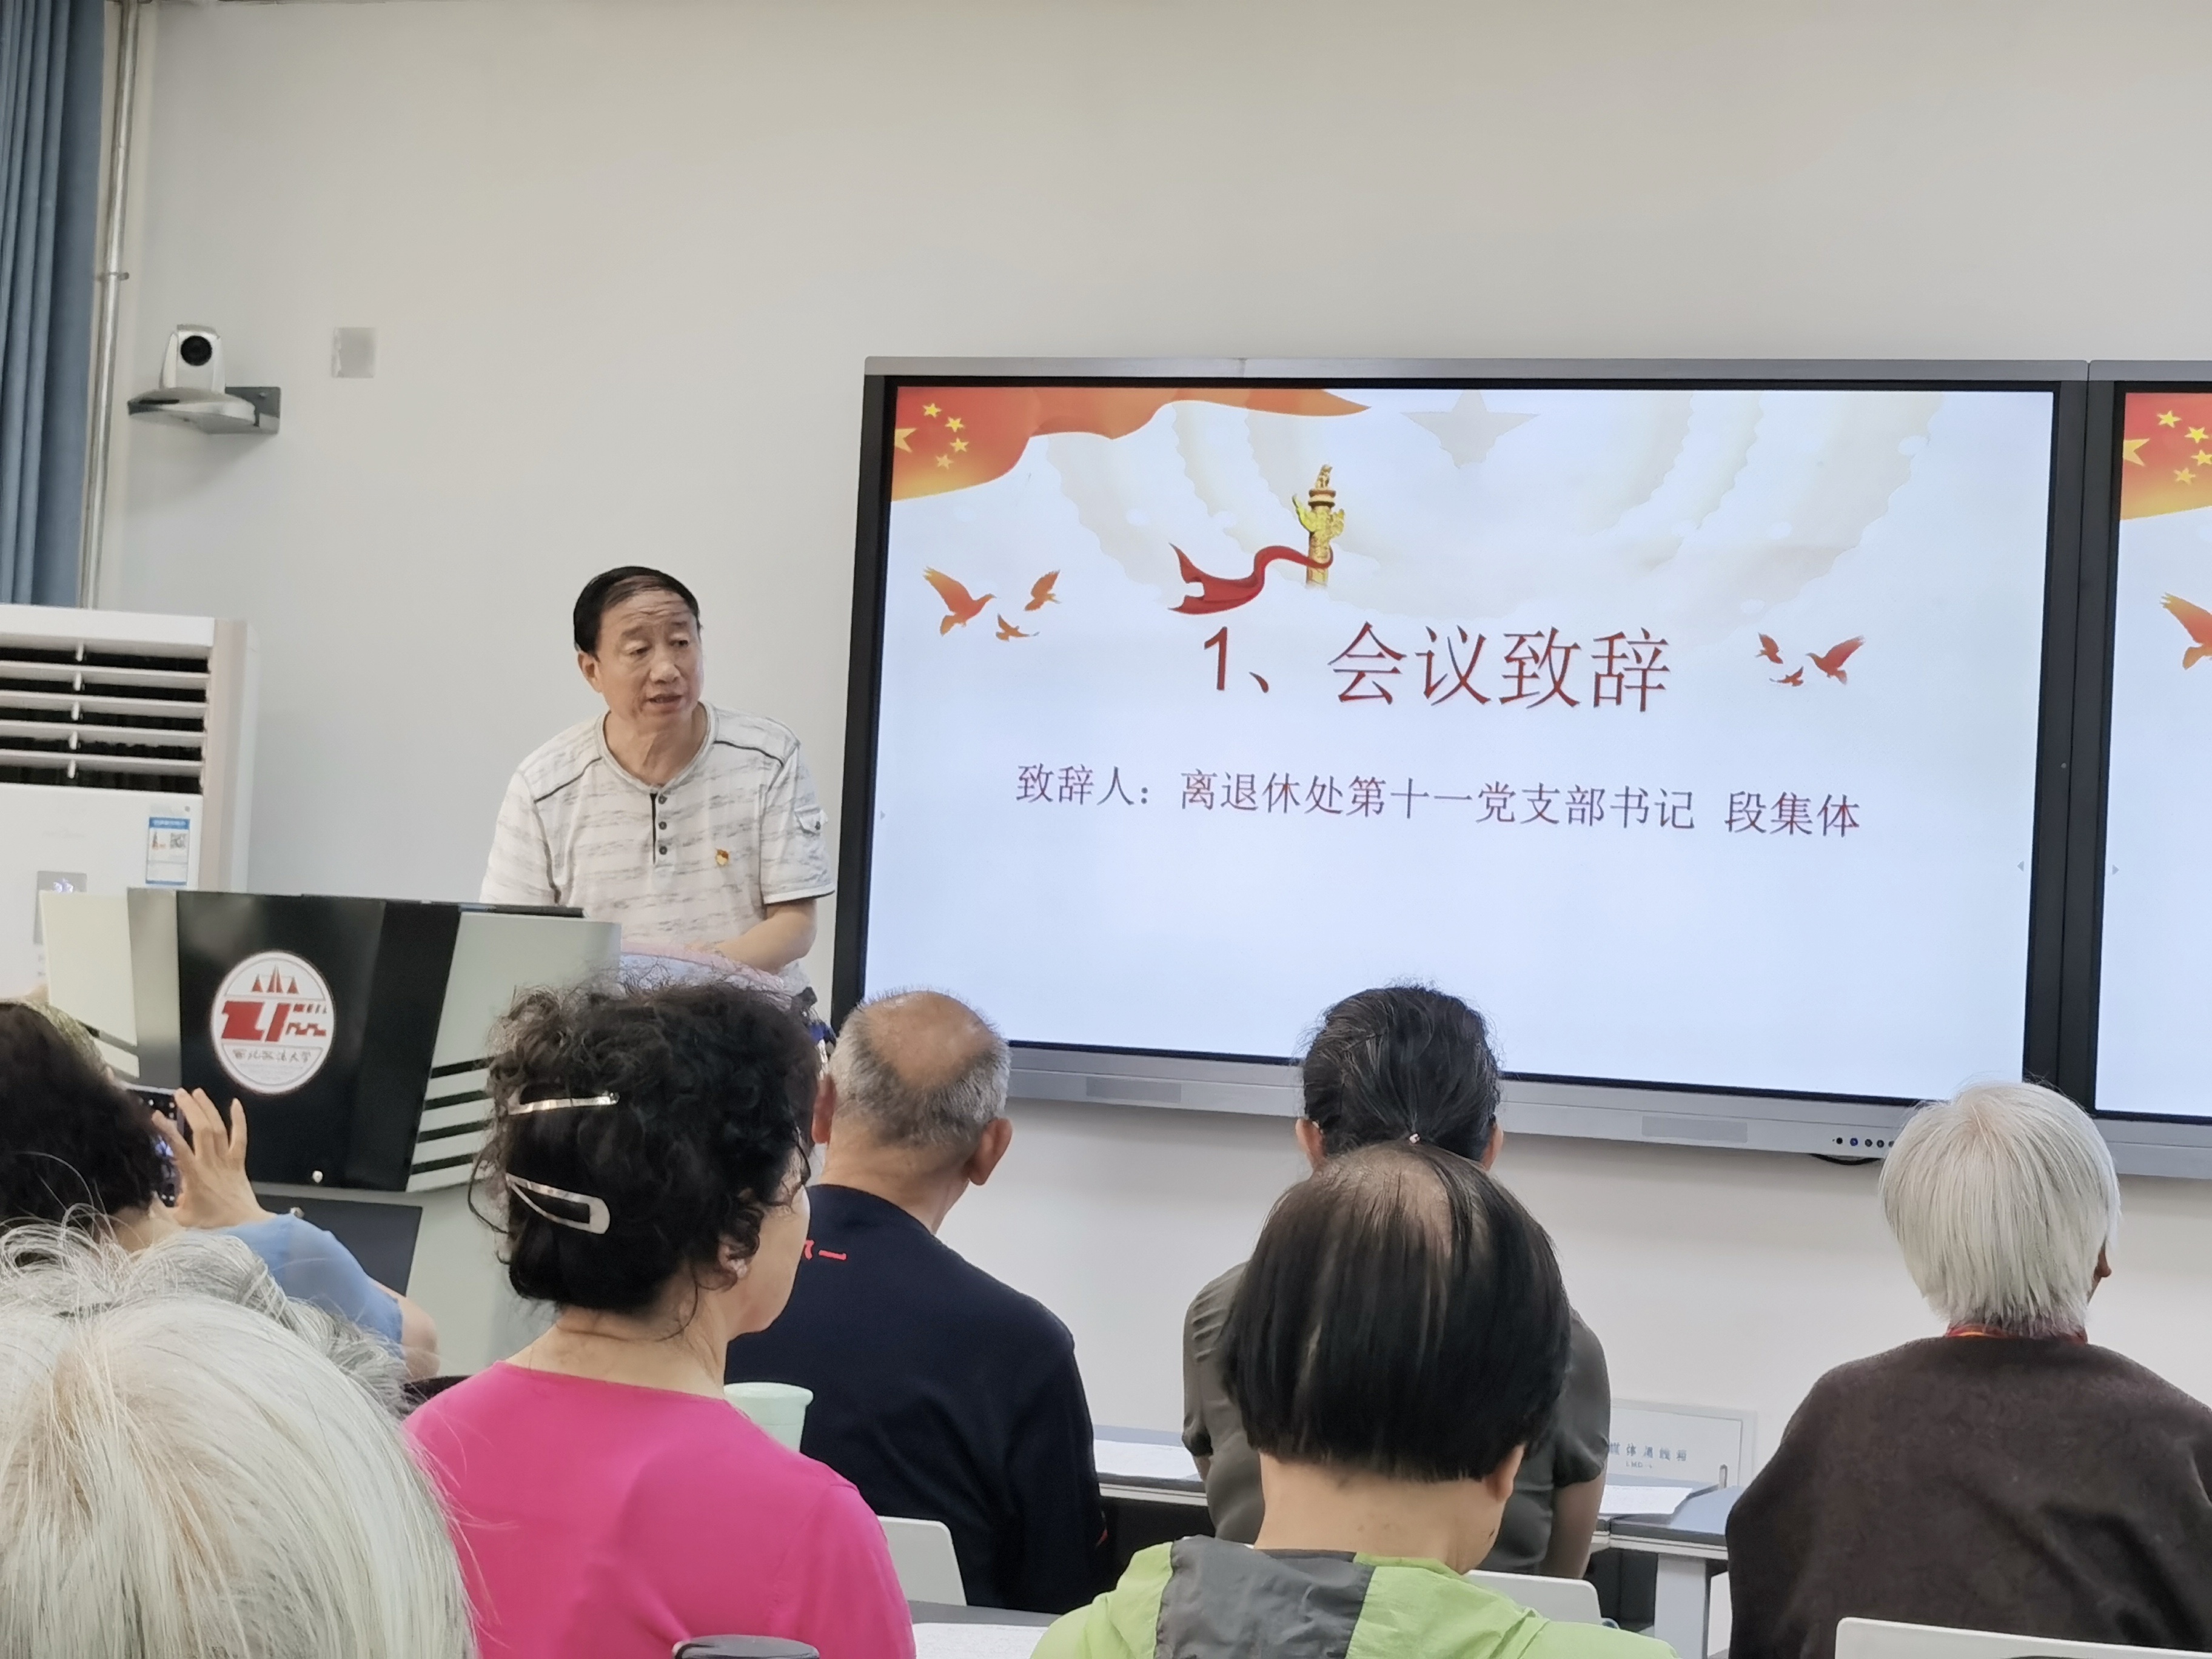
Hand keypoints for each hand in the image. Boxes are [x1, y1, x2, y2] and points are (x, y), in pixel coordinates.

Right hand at [155, 1089, 273, 1230]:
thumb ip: (158, 1210)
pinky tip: (236, 1104)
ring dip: (208, 1109)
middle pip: (202, 1130)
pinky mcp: (239, 1162)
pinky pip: (240, 1138)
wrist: (245, 1227)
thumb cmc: (213, 1226)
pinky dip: (239, 1120)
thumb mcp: (178, 1221)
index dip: (168, 1129)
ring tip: (197, 1092)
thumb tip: (137, 1202)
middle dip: (191, 1109)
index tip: (155, 1116)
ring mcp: (227, 1161)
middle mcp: (211, 1164)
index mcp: (194, 1176)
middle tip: (180, 1093)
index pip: (179, 1147)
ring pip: (219, 1129)